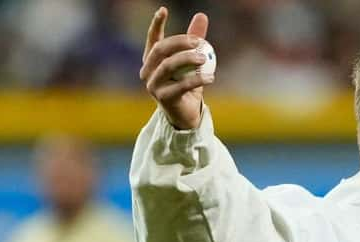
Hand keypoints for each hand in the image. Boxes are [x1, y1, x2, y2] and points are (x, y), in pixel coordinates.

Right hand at [140, 7, 211, 129]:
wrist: (186, 114)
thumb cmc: (186, 85)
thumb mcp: (192, 61)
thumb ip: (195, 40)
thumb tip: (201, 15)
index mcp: (152, 60)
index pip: (153, 38)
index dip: (156, 24)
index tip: (163, 10)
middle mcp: (148, 71)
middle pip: (161, 49)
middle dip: (180, 42)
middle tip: (199, 42)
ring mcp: (153, 85)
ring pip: (169, 66)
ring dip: (188, 59)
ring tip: (204, 59)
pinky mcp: (164, 98)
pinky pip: (182, 85)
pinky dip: (198, 79)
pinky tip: (211, 77)